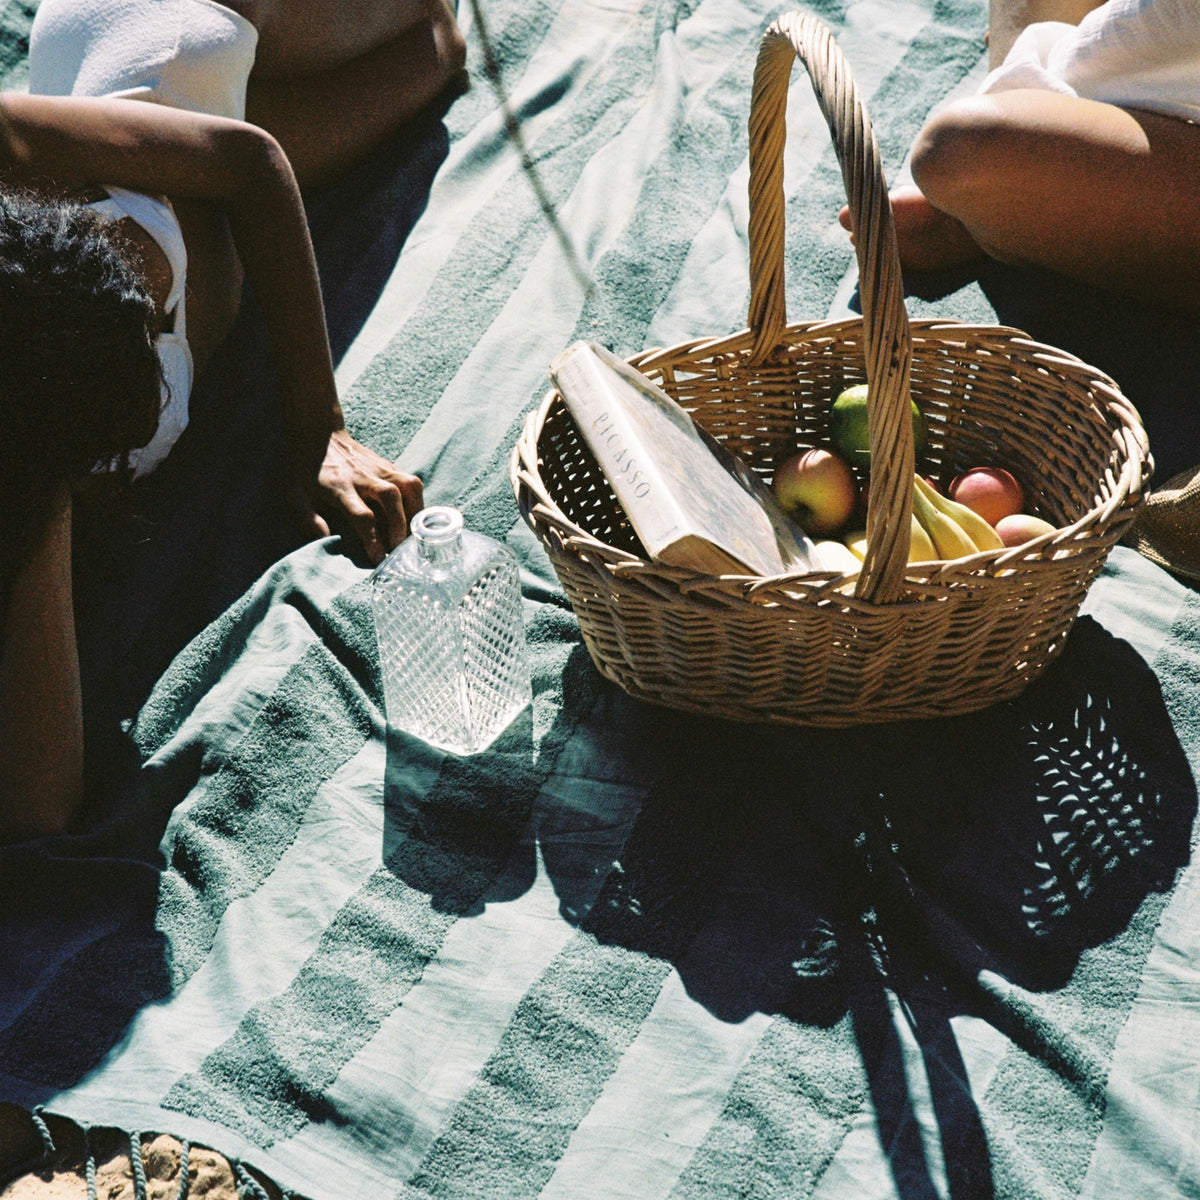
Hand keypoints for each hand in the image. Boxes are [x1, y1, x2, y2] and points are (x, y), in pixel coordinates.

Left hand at [296, 429, 423, 564]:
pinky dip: (418, 501)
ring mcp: (379, 468)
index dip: (372, 538)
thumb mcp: (294, 494)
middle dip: (399, 525)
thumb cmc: (305, 469)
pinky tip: (413, 517)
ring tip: (413, 533)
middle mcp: (363, 477)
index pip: (362, 515)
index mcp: (339, 487)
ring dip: (415, 512)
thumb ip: (308, 519)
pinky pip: (412, 482)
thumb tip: (325, 540)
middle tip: (398, 548)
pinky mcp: (389, 465)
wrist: (318, 433)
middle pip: (390, 498)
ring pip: (408, 486)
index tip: (377, 557)